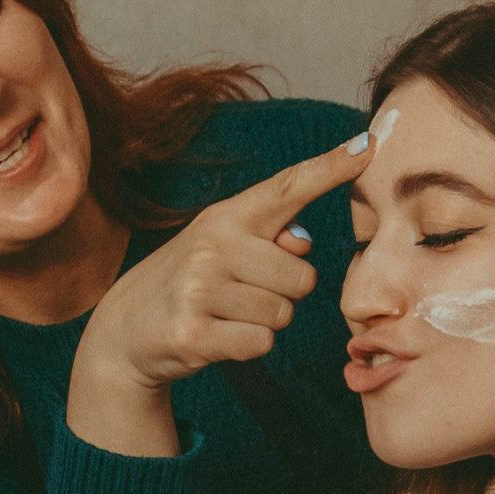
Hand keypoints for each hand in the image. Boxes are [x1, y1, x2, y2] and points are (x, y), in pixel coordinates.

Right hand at [67, 134, 372, 454]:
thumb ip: (270, 235)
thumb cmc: (193, 281)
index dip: (330, 168)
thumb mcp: (225, 245)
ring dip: (264, 322)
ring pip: (282, 315)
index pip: (287, 187)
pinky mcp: (192, 332)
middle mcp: (212, 244)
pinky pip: (260, 342)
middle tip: (242, 294)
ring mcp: (199, 288)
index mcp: (227, 216)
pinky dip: (248, 346)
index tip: (368, 147)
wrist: (127, 327)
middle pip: (302, 279)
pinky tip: (218, 335)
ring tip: (227, 314)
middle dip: (284, 295)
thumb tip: (302, 245)